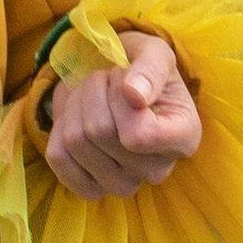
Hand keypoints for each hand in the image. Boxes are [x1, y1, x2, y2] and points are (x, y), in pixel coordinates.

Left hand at [43, 30, 200, 195]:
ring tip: (92, 96)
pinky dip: (59, 126)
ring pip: (76, 140)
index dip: (120, 96)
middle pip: (101, 132)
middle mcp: (158, 170)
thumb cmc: (139, 69)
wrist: (113, 84)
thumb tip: (134, 95)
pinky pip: (58, 158)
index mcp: (184, 137)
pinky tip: (77, 119)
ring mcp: (123, 185)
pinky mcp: (91, 190)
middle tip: (105, 81)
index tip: (125, 76)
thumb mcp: (153, 52)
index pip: (140, 134)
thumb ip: (150, 68)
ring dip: (76, 104)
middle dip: (94, 90)